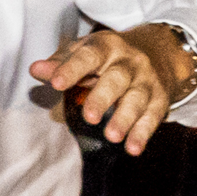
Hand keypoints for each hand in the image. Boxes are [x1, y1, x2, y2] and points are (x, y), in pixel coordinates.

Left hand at [35, 22, 184, 154]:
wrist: (160, 52)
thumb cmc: (109, 57)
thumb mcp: (85, 52)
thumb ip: (60, 63)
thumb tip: (35, 69)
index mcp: (106, 47)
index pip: (88, 55)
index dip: (72, 68)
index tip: (56, 83)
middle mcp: (129, 63)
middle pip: (117, 78)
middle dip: (103, 97)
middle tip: (89, 117)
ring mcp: (146, 81)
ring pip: (137, 99)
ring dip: (125, 118)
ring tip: (112, 137)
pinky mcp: (159, 100)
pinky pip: (152, 117)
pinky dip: (143, 133)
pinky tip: (133, 148)